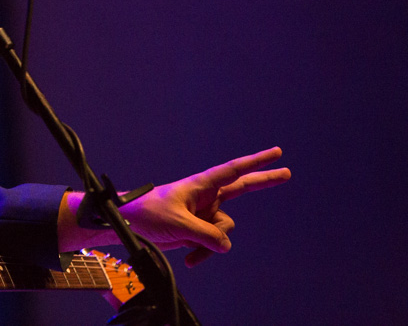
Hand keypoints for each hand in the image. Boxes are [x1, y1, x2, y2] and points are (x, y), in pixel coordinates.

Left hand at [119, 146, 290, 266]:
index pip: (233, 171)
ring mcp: (202, 214)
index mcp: (199, 185)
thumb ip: (206, 235)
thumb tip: (225, 246)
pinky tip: (190, 259)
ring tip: (190, 250)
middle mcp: (205, 197)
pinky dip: (204, 252)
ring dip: (210, 245)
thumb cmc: (146, 214)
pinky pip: (212, 244)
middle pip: (240, 189)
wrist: (125, 226)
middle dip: (263, 181)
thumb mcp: (178, 224)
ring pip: (223, 231)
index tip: (276, 153)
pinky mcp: (196, 230)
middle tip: (286, 172)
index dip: (256, 162)